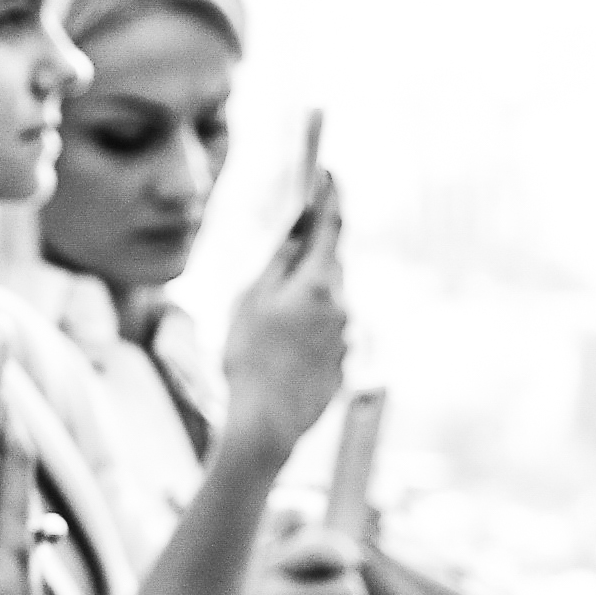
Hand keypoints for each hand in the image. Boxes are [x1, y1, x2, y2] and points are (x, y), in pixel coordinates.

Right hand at [218, 162, 347, 468]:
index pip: (331, 225)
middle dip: (310, 258)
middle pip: (330, 265)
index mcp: (318, 283)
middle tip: (281, 266)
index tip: (331, 170)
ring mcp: (346, 337)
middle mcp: (342, 305)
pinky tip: (280, 358)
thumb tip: (298, 234)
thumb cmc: (249, 358)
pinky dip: (306, 335)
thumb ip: (278, 262)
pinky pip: (326, 335)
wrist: (267, 424)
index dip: (330, 195)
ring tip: (266, 333)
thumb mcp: (251, 299)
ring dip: (304, 303)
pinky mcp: (342, 364)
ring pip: (327, 302)